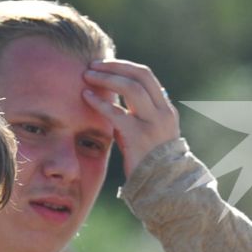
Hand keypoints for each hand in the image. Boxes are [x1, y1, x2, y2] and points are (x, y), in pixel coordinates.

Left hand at [82, 59, 181, 178]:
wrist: (163, 187)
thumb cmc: (151, 163)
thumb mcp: (151, 134)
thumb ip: (140, 115)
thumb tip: (122, 98)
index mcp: (165, 110)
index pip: (146, 76)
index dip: (123, 66)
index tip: (104, 65)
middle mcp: (162, 112)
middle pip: (140, 75)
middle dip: (115, 66)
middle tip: (93, 65)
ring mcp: (152, 123)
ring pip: (132, 87)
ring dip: (107, 78)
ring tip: (87, 75)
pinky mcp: (138, 136)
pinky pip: (117, 113)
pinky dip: (100, 101)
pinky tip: (85, 96)